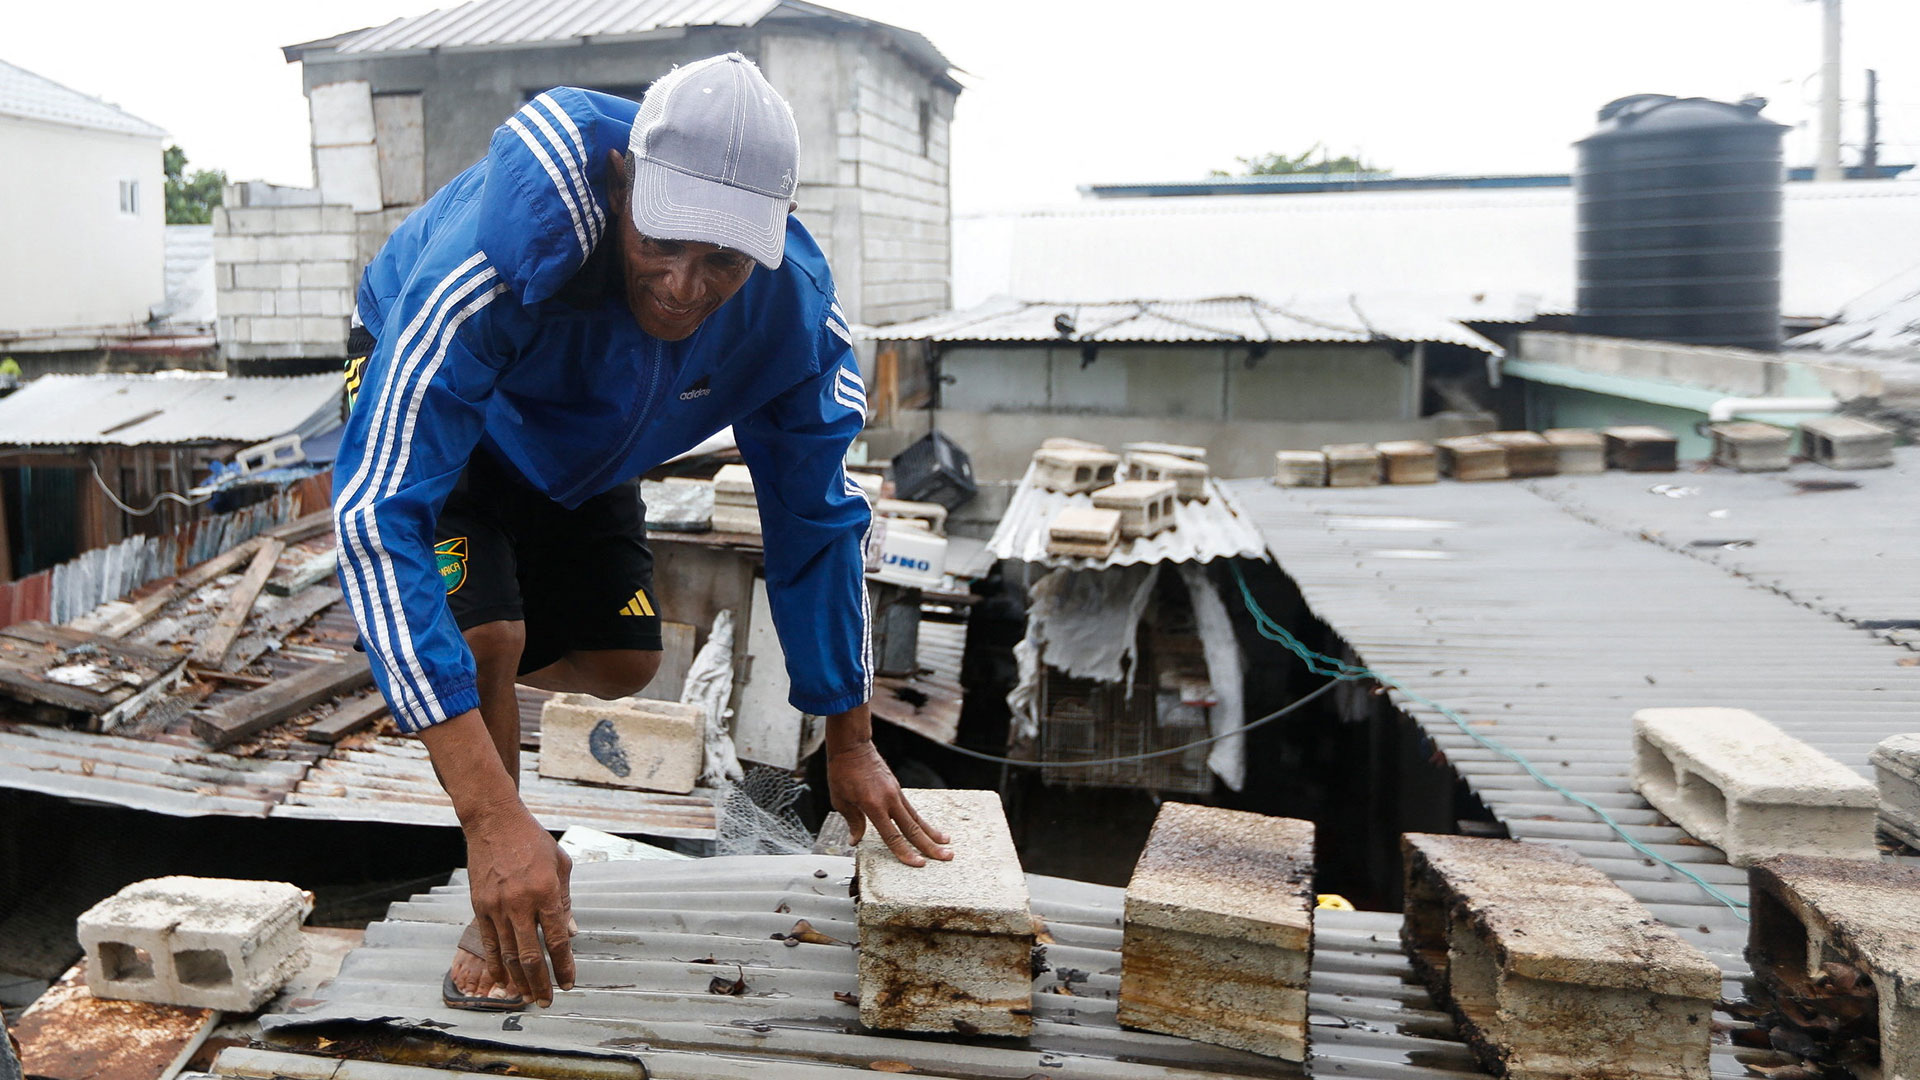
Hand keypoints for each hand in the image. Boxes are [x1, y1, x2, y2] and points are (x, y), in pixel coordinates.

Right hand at [464, 801, 574, 1006]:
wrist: (494, 822)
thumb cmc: (532, 841)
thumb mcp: (560, 865)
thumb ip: (565, 901)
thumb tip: (571, 933)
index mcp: (546, 892)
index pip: (557, 939)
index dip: (564, 965)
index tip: (569, 982)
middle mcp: (520, 903)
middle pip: (531, 954)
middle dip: (541, 982)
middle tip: (548, 1000)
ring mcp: (496, 907)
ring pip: (508, 954)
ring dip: (519, 979)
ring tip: (528, 997)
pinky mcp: (479, 907)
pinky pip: (488, 943)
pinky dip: (496, 965)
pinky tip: (503, 980)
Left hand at [827, 740, 952, 865]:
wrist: (853, 746)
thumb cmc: (842, 772)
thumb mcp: (841, 800)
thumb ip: (853, 821)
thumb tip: (856, 840)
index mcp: (873, 805)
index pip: (892, 835)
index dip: (905, 852)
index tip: (919, 864)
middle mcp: (889, 799)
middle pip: (913, 828)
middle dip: (930, 846)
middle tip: (947, 857)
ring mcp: (896, 793)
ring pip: (917, 818)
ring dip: (932, 833)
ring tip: (947, 844)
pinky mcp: (897, 788)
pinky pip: (911, 809)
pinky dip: (921, 821)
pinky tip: (928, 828)